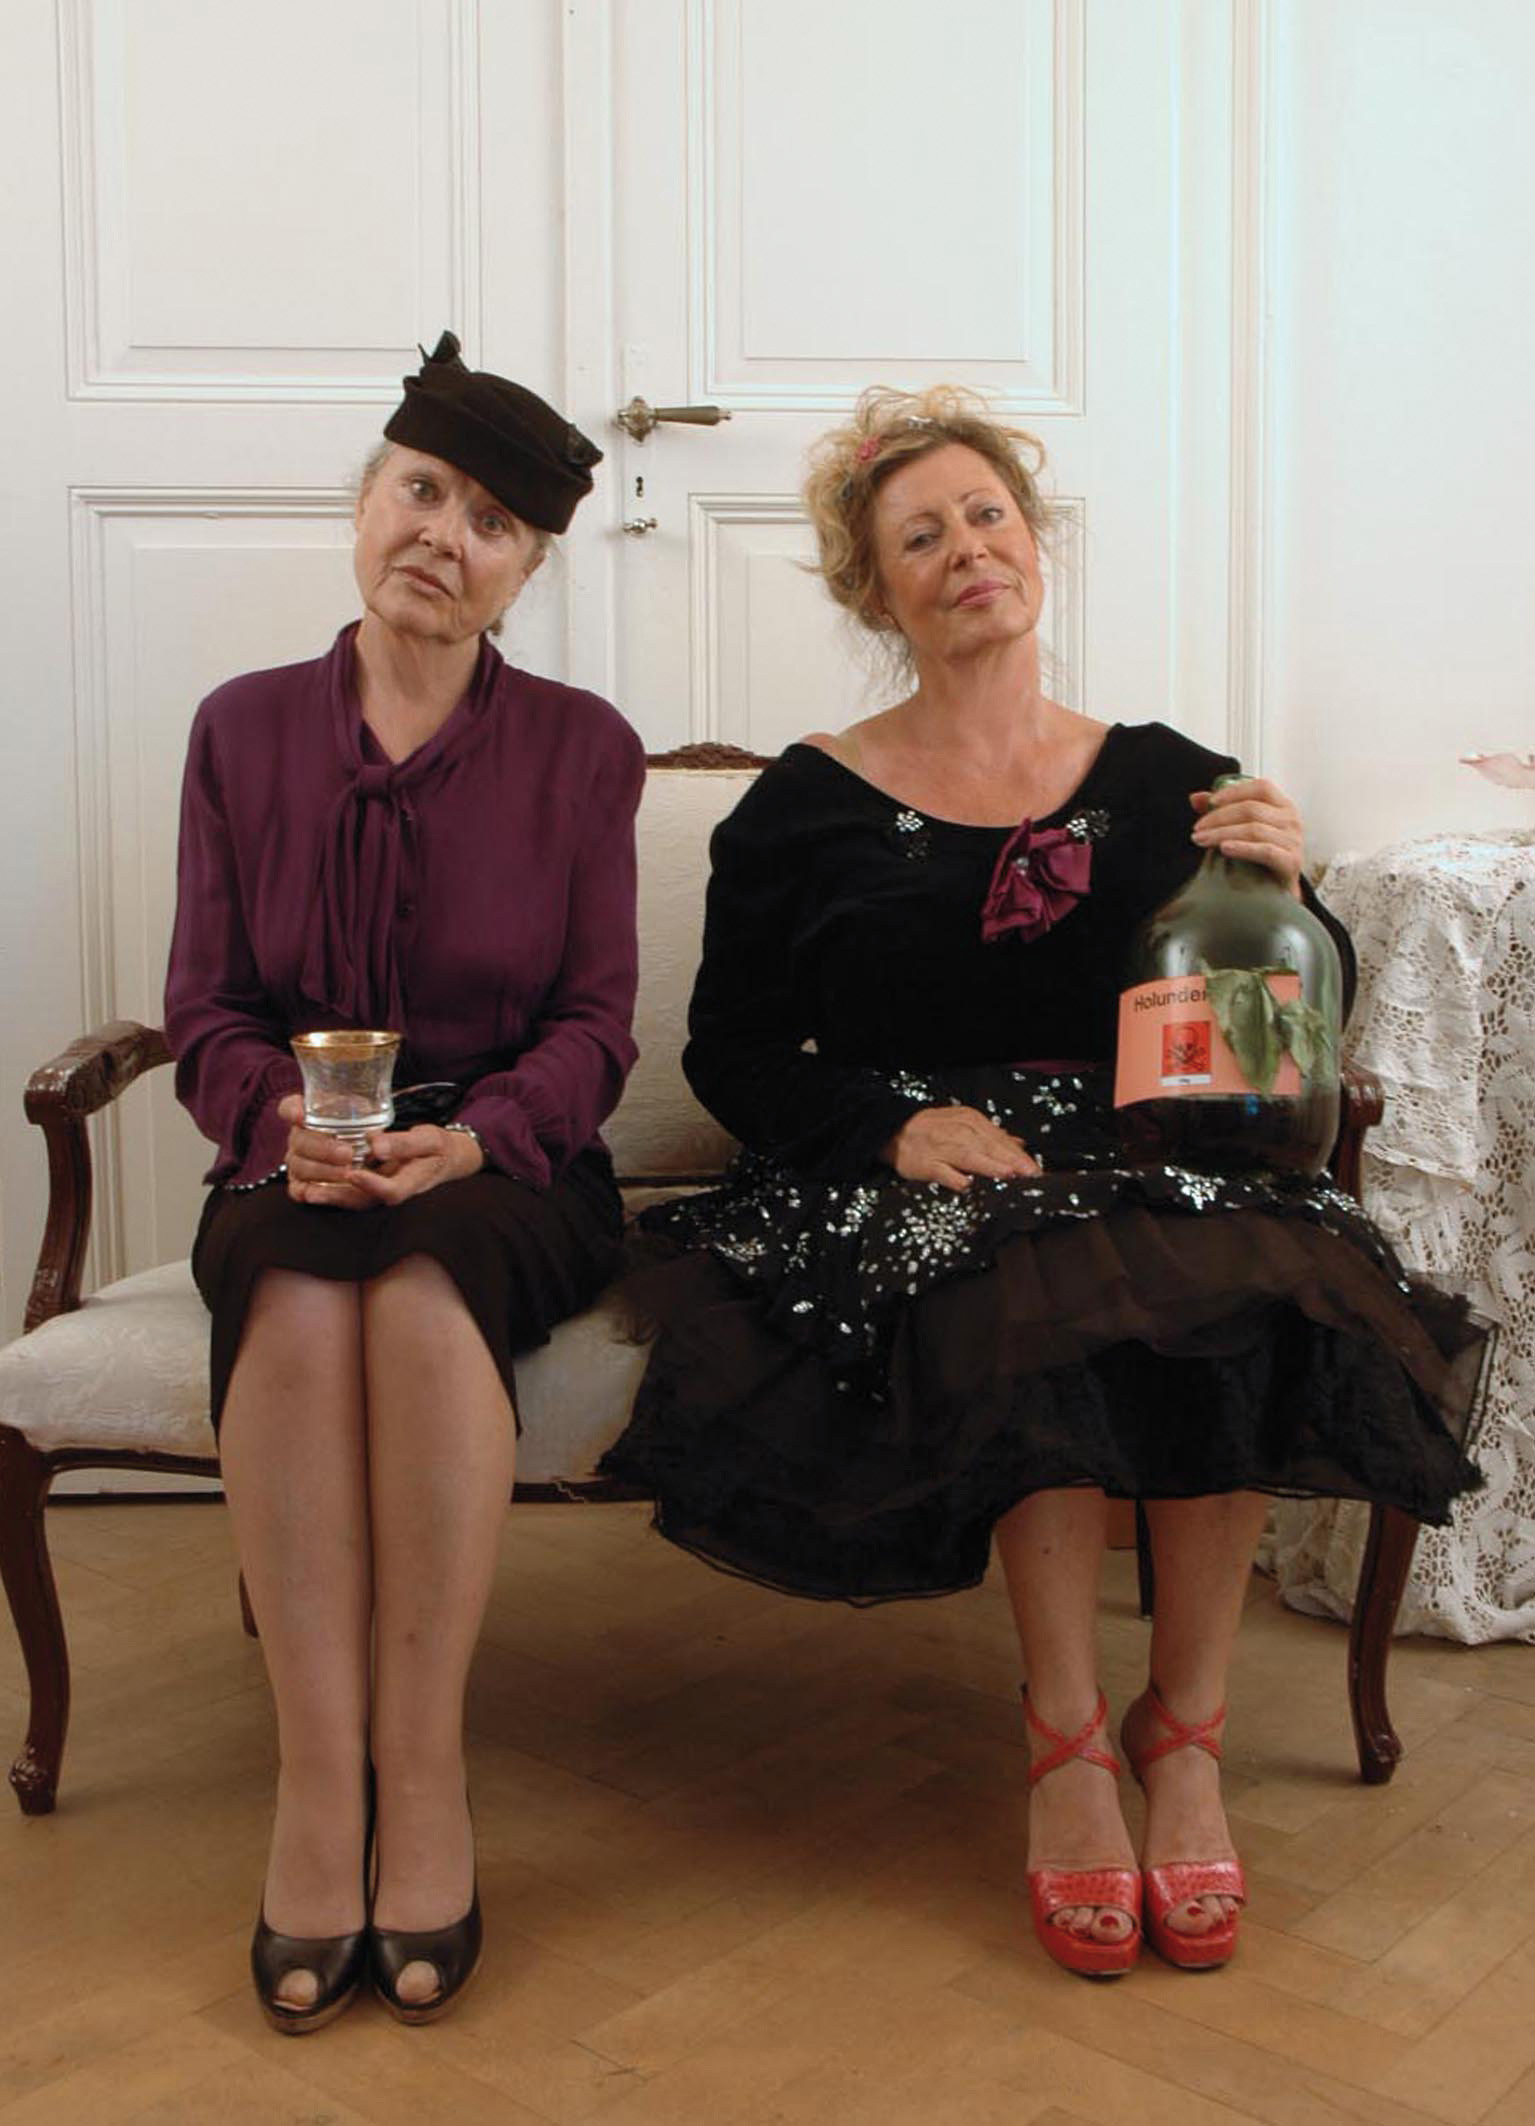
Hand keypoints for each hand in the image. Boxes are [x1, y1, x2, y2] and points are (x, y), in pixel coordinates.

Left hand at [282, 1094, 482, 1208]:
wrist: (442, 1159)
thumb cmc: (436, 1147)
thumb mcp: (428, 1139)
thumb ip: (403, 1143)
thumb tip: (375, 1144)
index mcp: (413, 1183)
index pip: (392, 1192)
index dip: (372, 1185)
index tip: (354, 1172)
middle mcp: (394, 1193)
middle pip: (365, 1202)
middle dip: (338, 1197)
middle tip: (313, 1191)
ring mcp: (382, 1194)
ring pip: (353, 1201)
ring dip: (329, 1198)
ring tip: (306, 1192)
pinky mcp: (371, 1189)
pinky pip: (349, 1195)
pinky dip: (330, 1192)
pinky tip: (309, 1186)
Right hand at [884, 1105, 1040, 1191]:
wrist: (894, 1132)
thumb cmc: (933, 1131)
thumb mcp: (963, 1125)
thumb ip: (991, 1136)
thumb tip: (1019, 1144)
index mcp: (969, 1120)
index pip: (998, 1138)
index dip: (1018, 1154)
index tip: (1036, 1169)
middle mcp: (957, 1131)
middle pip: (988, 1145)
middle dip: (1011, 1160)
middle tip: (1030, 1173)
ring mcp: (940, 1148)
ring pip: (969, 1156)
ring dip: (989, 1165)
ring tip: (1008, 1174)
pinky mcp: (926, 1164)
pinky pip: (943, 1172)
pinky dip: (955, 1177)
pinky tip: (969, 1185)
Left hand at [1191, 777, 1304, 896]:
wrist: (1278, 889)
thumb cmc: (1260, 856)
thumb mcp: (1243, 828)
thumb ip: (1221, 810)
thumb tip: (1196, 798)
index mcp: (1282, 806)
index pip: (1261, 788)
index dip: (1234, 792)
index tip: (1211, 802)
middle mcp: (1291, 820)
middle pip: (1252, 809)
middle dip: (1219, 818)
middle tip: (1198, 829)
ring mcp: (1293, 841)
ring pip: (1254, 829)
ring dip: (1222, 833)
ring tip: (1202, 840)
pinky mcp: (1291, 862)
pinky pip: (1265, 851)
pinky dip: (1242, 848)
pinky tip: (1224, 848)